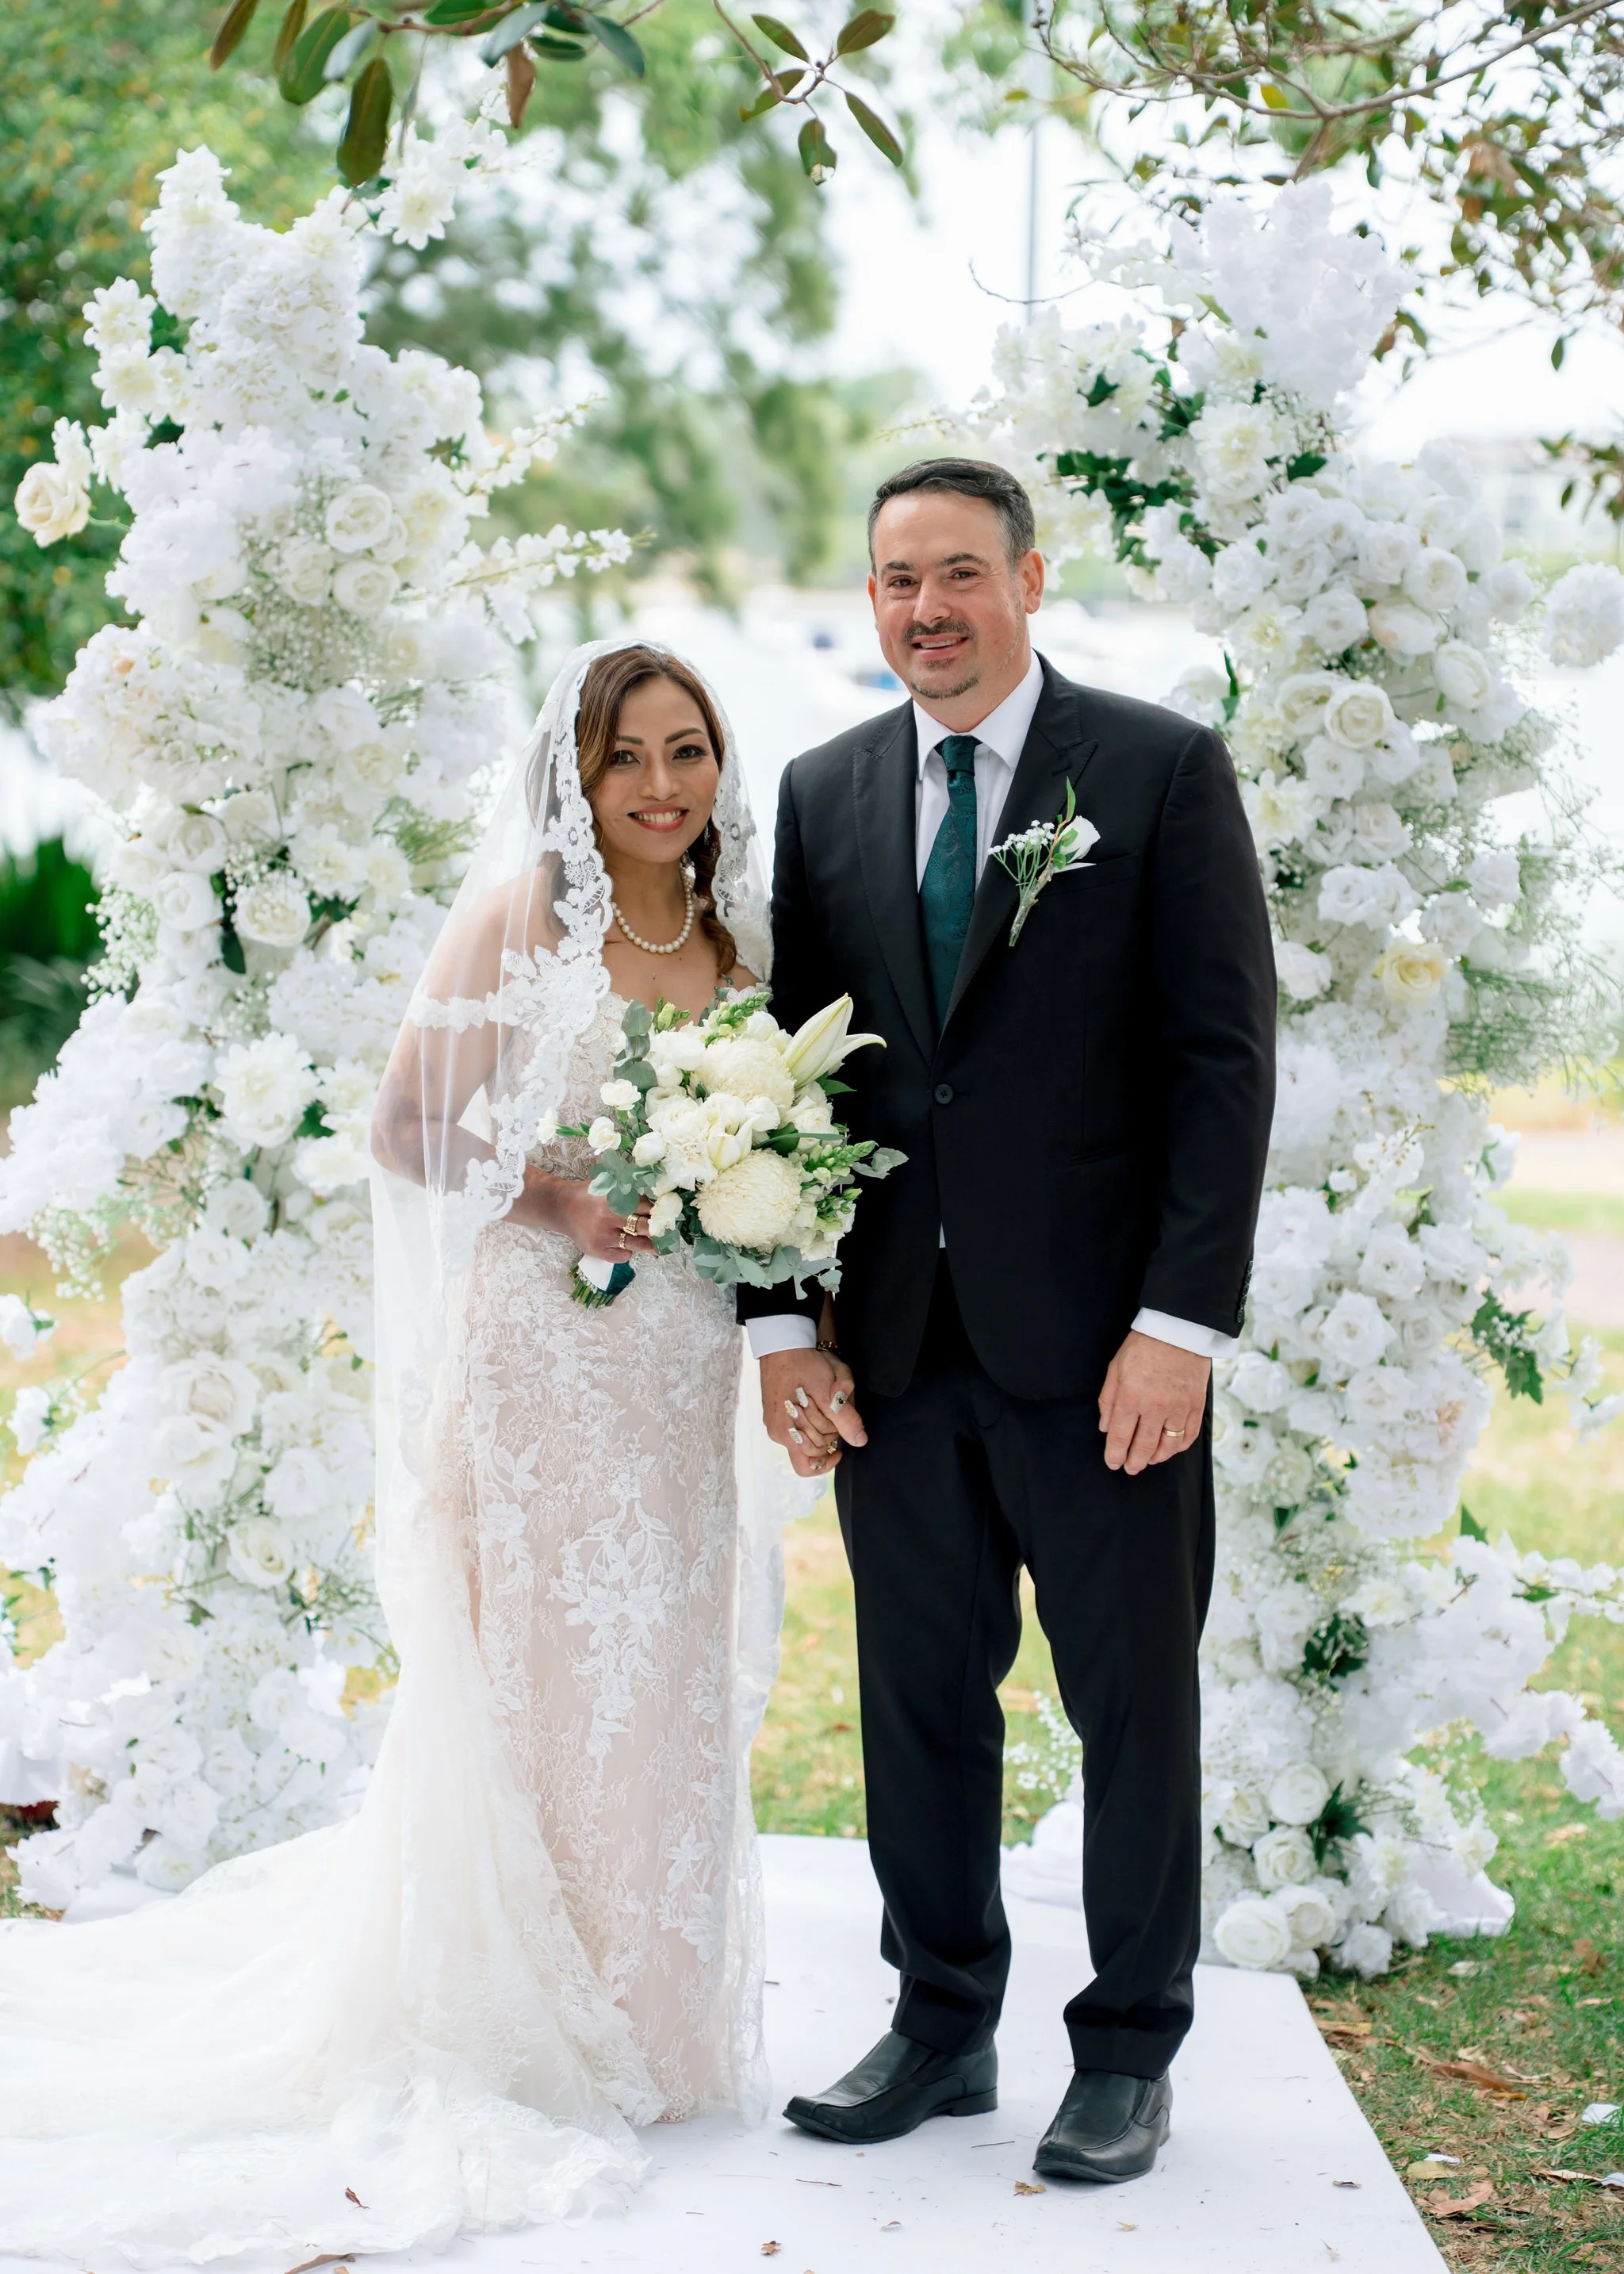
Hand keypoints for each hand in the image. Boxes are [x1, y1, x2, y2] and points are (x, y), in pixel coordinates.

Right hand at [517, 1170, 654, 1259]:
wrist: (563, 1207)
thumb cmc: (591, 1196)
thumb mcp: (610, 1187)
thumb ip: (631, 1192)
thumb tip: (659, 1202)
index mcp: (614, 1197)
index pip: (646, 1206)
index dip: (659, 1212)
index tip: (668, 1215)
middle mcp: (608, 1216)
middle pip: (644, 1227)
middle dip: (658, 1230)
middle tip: (667, 1232)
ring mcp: (602, 1235)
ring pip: (636, 1244)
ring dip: (650, 1245)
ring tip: (658, 1247)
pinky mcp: (597, 1249)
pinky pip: (622, 1256)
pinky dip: (628, 1252)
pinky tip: (626, 1246)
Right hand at [759, 1346, 866, 1479]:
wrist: (782, 1341)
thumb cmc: (804, 1365)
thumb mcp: (830, 1392)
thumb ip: (846, 1419)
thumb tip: (860, 1441)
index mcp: (787, 1433)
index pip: (808, 1466)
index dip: (827, 1461)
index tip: (841, 1447)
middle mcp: (778, 1431)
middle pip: (812, 1448)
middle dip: (830, 1433)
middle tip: (838, 1408)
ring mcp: (775, 1420)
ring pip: (807, 1434)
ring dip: (823, 1422)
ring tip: (828, 1397)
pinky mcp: (776, 1409)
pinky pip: (798, 1423)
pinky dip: (812, 1414)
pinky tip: (818, 1398)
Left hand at [1098, 1330, 1208, 1475]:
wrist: (1179, 1329)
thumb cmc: (1143, 1346)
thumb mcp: (1116, 1368)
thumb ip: (1109, 1400)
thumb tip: (1105, 1427)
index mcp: (1131, 1397)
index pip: (1120, 1437)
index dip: (1114, 1455)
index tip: (1112, 1463)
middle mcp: (1156, 1407)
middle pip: (1144, 1447)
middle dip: (1134, 1462)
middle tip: (1129, 1468)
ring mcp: (1179, 1408)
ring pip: (1168, 1446)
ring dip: (1156, 1458)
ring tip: (1148, 1460)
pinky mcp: (1196, 1405)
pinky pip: (1189, 1436)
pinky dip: (1179, 1447)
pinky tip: (1170, 1448)